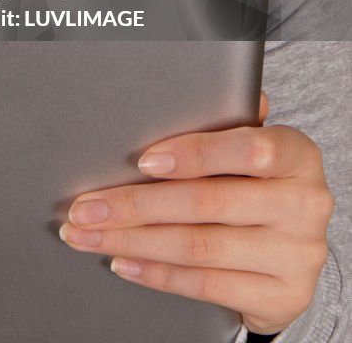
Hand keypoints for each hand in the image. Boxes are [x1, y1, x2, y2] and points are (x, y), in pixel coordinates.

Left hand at [59, 93, 333, 335]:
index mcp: (298, 155)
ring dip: (132, 241)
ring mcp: (296, 255)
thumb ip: (226, 122)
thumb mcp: (253, 147)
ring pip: (198, 248)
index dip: (193, 154)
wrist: (293, 254)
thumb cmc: (260, 183)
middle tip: (86, 206)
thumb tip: (190, 93)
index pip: (248, 149)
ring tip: (89, 235)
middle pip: (207, 203)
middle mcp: (304, 204)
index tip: (142, 161)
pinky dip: (156, 273)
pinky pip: (205, 286)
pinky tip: (123, 261)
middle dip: (134, 205)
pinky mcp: (281, 298)